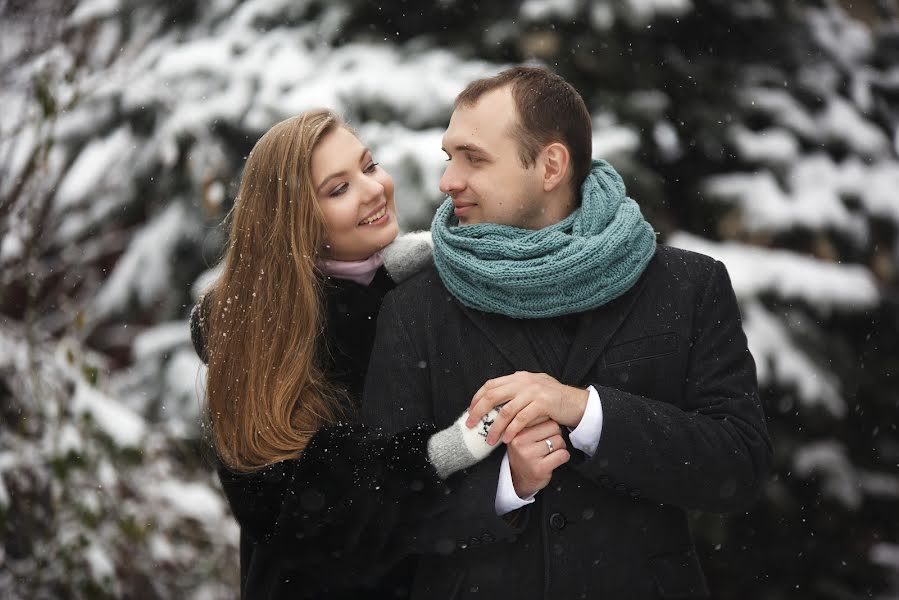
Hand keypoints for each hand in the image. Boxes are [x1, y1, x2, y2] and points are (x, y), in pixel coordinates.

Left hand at [466, 371, 588, 444]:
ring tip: (490, 440)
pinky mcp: (542, 403)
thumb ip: (516, 391)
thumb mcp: (533, 389)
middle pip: (493, 395)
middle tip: (471, 425)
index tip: (470, 411)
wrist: (576, 402)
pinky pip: (522, 418)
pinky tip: (507, 439)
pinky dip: (512, 429)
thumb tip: (495, 399)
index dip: (477, 398)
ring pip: (506, 410)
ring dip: (495, 427)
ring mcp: (533, 392)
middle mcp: (524, 382)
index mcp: (518, 378)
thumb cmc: (554, 399)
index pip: (491, 385)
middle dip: (479, 411)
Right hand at [507, 420, 569, 498]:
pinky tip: (553, 460)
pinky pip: (562, 455)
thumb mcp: (521, 434)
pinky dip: (563, 457)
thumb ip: (531, 421)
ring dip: (559, 447)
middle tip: (547, 443)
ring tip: (549, 452)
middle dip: (555, 435)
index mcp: (516, 430)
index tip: (544, 431)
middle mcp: (520, 441)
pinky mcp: (540, 468)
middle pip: (554, 427)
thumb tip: (549, 405)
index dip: (548, 424)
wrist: (517, 479)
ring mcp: (529, 455)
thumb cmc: (524, 452)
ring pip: (559, 441)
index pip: (542, 416)